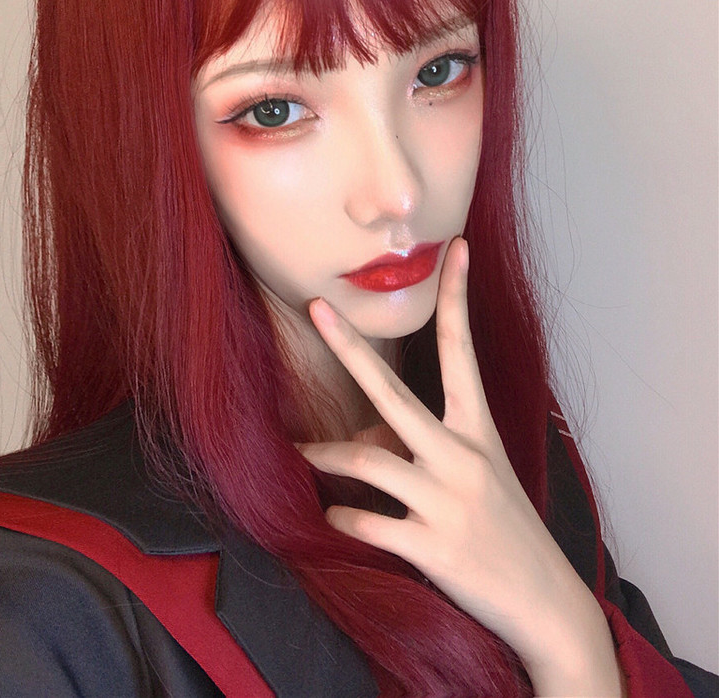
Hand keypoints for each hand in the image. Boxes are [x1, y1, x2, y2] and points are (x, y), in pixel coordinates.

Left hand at [296, 237, 622, 694]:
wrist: (545, 600)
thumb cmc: (505, 527)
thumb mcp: (477, 474)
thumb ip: (425, 448)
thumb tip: (362, 440)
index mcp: (477, 430)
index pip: (462, 351)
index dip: (457, 298)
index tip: (455, 249)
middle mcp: (461, 456)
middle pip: (393, 394)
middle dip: (351, 349)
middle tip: (317, 310)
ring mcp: (446, 500)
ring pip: (366, 462)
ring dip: (326, 457)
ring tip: (305, 453)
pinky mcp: (432, 546)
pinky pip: (365, 522)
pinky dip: (340, 518)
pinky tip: (334, 519)